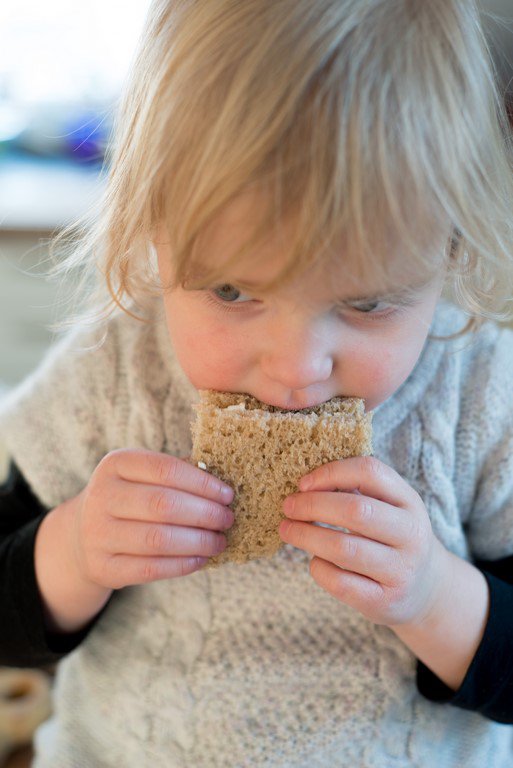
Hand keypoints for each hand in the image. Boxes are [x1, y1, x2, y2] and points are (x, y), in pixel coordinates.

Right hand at [69, 448, 233, 589]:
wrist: (84, 534)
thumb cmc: (130, 499)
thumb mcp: (143, 476)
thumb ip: (178, 474)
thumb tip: (220, 485)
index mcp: (115, 464)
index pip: (165, 469)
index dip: (202, 483)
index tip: (227, 495)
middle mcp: (101, 496)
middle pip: (163, 505)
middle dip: (205, 513)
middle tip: (227, 519)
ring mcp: (97, 533)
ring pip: (158, 539)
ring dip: (198, 541)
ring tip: (219, 541)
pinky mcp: (102, 567)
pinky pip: (150, 569)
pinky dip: (182, 565)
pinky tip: (201, 559)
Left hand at [279, 456, 449, 627]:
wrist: (427, 591)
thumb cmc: (393, 539)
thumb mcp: (390, 508)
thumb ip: (358, 490)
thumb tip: (306, 484)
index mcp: (410, 502)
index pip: (370, 472)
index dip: (331, 473)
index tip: (303, 483)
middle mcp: (411, 535)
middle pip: (355, 510)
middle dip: (312, 505)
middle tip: (288, 506)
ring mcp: (400, 571)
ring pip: (344, 548)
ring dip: (306, 536)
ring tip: (287, 530)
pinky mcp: (384, 602)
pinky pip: (340, 582)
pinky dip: (319, 568)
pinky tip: (314, 560)